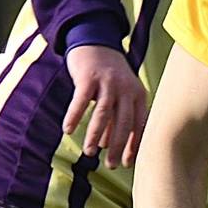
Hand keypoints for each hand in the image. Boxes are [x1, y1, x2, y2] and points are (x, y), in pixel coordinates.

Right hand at [63, 43, 146, 169]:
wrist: (95, 42)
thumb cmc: (108, 75)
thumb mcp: (120, 94)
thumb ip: (117, 117)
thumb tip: (109, 146)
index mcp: (137, 94)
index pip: (139, 125)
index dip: (134, 145)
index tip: (128, 164)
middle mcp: (125, 88)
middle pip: (124, 122)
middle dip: (118, 147)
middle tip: (111, 165)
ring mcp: (108, 82)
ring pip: (104, 114)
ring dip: (96, 135)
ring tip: (89, 153)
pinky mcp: (89, 77)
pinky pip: (81, 100)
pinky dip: (74, 116)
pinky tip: (68, 130)